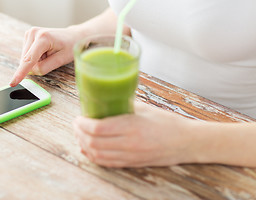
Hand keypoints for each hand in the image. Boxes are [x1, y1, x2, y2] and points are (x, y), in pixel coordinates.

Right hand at [10, 26, 83, 86]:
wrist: (73, 36)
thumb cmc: (70, 46)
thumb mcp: (61, 60)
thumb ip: (44, 67)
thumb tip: (30, 71)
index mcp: (43, 37)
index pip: (29, 59)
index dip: (21, 73)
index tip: (13, 83)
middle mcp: (33, 33)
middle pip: (26, 61)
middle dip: (36, 65)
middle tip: (51, 58)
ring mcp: (29, 33)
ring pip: (25, 59)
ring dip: (36, 61)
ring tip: (49, 53)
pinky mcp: (28, 36)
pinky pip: (27, 55)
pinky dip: (35, 57)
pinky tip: (44, 52)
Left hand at [73, 101, 195, 167]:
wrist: (187, 142)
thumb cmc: (167, 123)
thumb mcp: (145, 108)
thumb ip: (123, 104)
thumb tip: (105, 99)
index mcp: (132, 126)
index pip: (97, 128)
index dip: (82, 124)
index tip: (78, 117)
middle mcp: (129, 144)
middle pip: (93, 142)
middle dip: (79, 133)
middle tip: (76, 125)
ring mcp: (130, 156)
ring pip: (97, 155)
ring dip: (84, 145)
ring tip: (80, 136)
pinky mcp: (132, 164)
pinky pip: (107, 163)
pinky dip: (94, 157)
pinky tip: (88, 150)